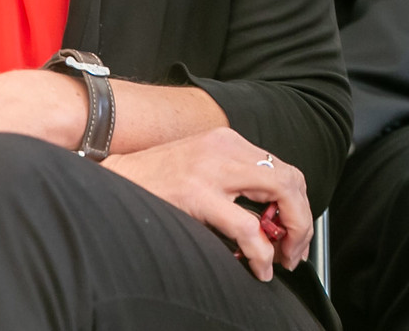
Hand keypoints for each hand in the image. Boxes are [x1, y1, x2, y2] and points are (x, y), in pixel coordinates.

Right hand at [104, 129, 313, 280]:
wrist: (108, 183)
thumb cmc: (151, 183)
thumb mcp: (199, 169)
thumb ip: (232, 182)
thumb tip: (267, 218)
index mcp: (228, 141)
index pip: (282, 168)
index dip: (296, 203)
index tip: (292, 231)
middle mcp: (226, 148)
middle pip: (290, 179)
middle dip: (301, 219)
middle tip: (294, 250)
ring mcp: (213, 170)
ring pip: (280, 194)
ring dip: (291, 232)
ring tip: (282, 259)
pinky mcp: (197, 195)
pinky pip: (247, 227)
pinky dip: (261, 252)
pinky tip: (260, 267)